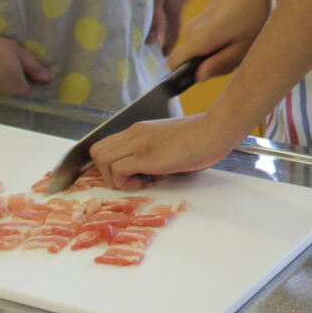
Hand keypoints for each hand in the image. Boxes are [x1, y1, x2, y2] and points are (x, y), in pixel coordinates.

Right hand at [0, 26, 52, 93]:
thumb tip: (48, 78)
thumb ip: (33, 66)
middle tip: (19, 83)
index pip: (30, 97)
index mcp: (17, 87)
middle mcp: (4, 96)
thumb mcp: (17, 52)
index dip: (35, 93)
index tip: (37, 89)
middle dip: (18, 93)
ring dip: (3, 91)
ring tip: (2, 80)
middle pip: (15, 98)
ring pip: (1, 97)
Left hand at [89, 112, 232, 190]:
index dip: (109, 164)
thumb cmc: (201, 138)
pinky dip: (125, 182)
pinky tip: (145, 182)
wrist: (214, 130)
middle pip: (97, 151)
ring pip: (101, 159)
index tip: (126, 176)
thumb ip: (154, 152)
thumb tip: (147, 172)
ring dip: (114, 178)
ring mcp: (139, 143)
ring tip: (136, 182)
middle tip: (129, 180)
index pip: (106, 144)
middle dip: (106, 172)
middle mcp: (135, 133)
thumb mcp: (170, 142)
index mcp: (140, 130)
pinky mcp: (145, 156)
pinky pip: (117, 170)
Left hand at [146, 0, 192, 52]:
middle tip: (154, 33)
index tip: (164, 54)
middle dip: (166, 25)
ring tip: (154, 9)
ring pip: (173, 0)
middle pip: (174, 15)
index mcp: (177, 4)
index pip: (174, 30)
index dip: (169, 43)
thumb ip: (154, 17)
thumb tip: (152, 38)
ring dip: (165, 7)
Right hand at [168, 0, 271, 81]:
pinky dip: (221, 42)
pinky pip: (206, 40)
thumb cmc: (251, 13)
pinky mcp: (202, 19)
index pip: (173, 64)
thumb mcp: (243, 45)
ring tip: (240, 43)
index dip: (183, 75)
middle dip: (212, 64)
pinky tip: (238, 35)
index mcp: (198, 40)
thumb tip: (198, 77)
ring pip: (201, 51)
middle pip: (193, 60)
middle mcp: (190, 32)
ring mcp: (194, 24)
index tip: (202, 75)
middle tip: (236, 55)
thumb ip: (220, 64)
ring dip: (219, 53)